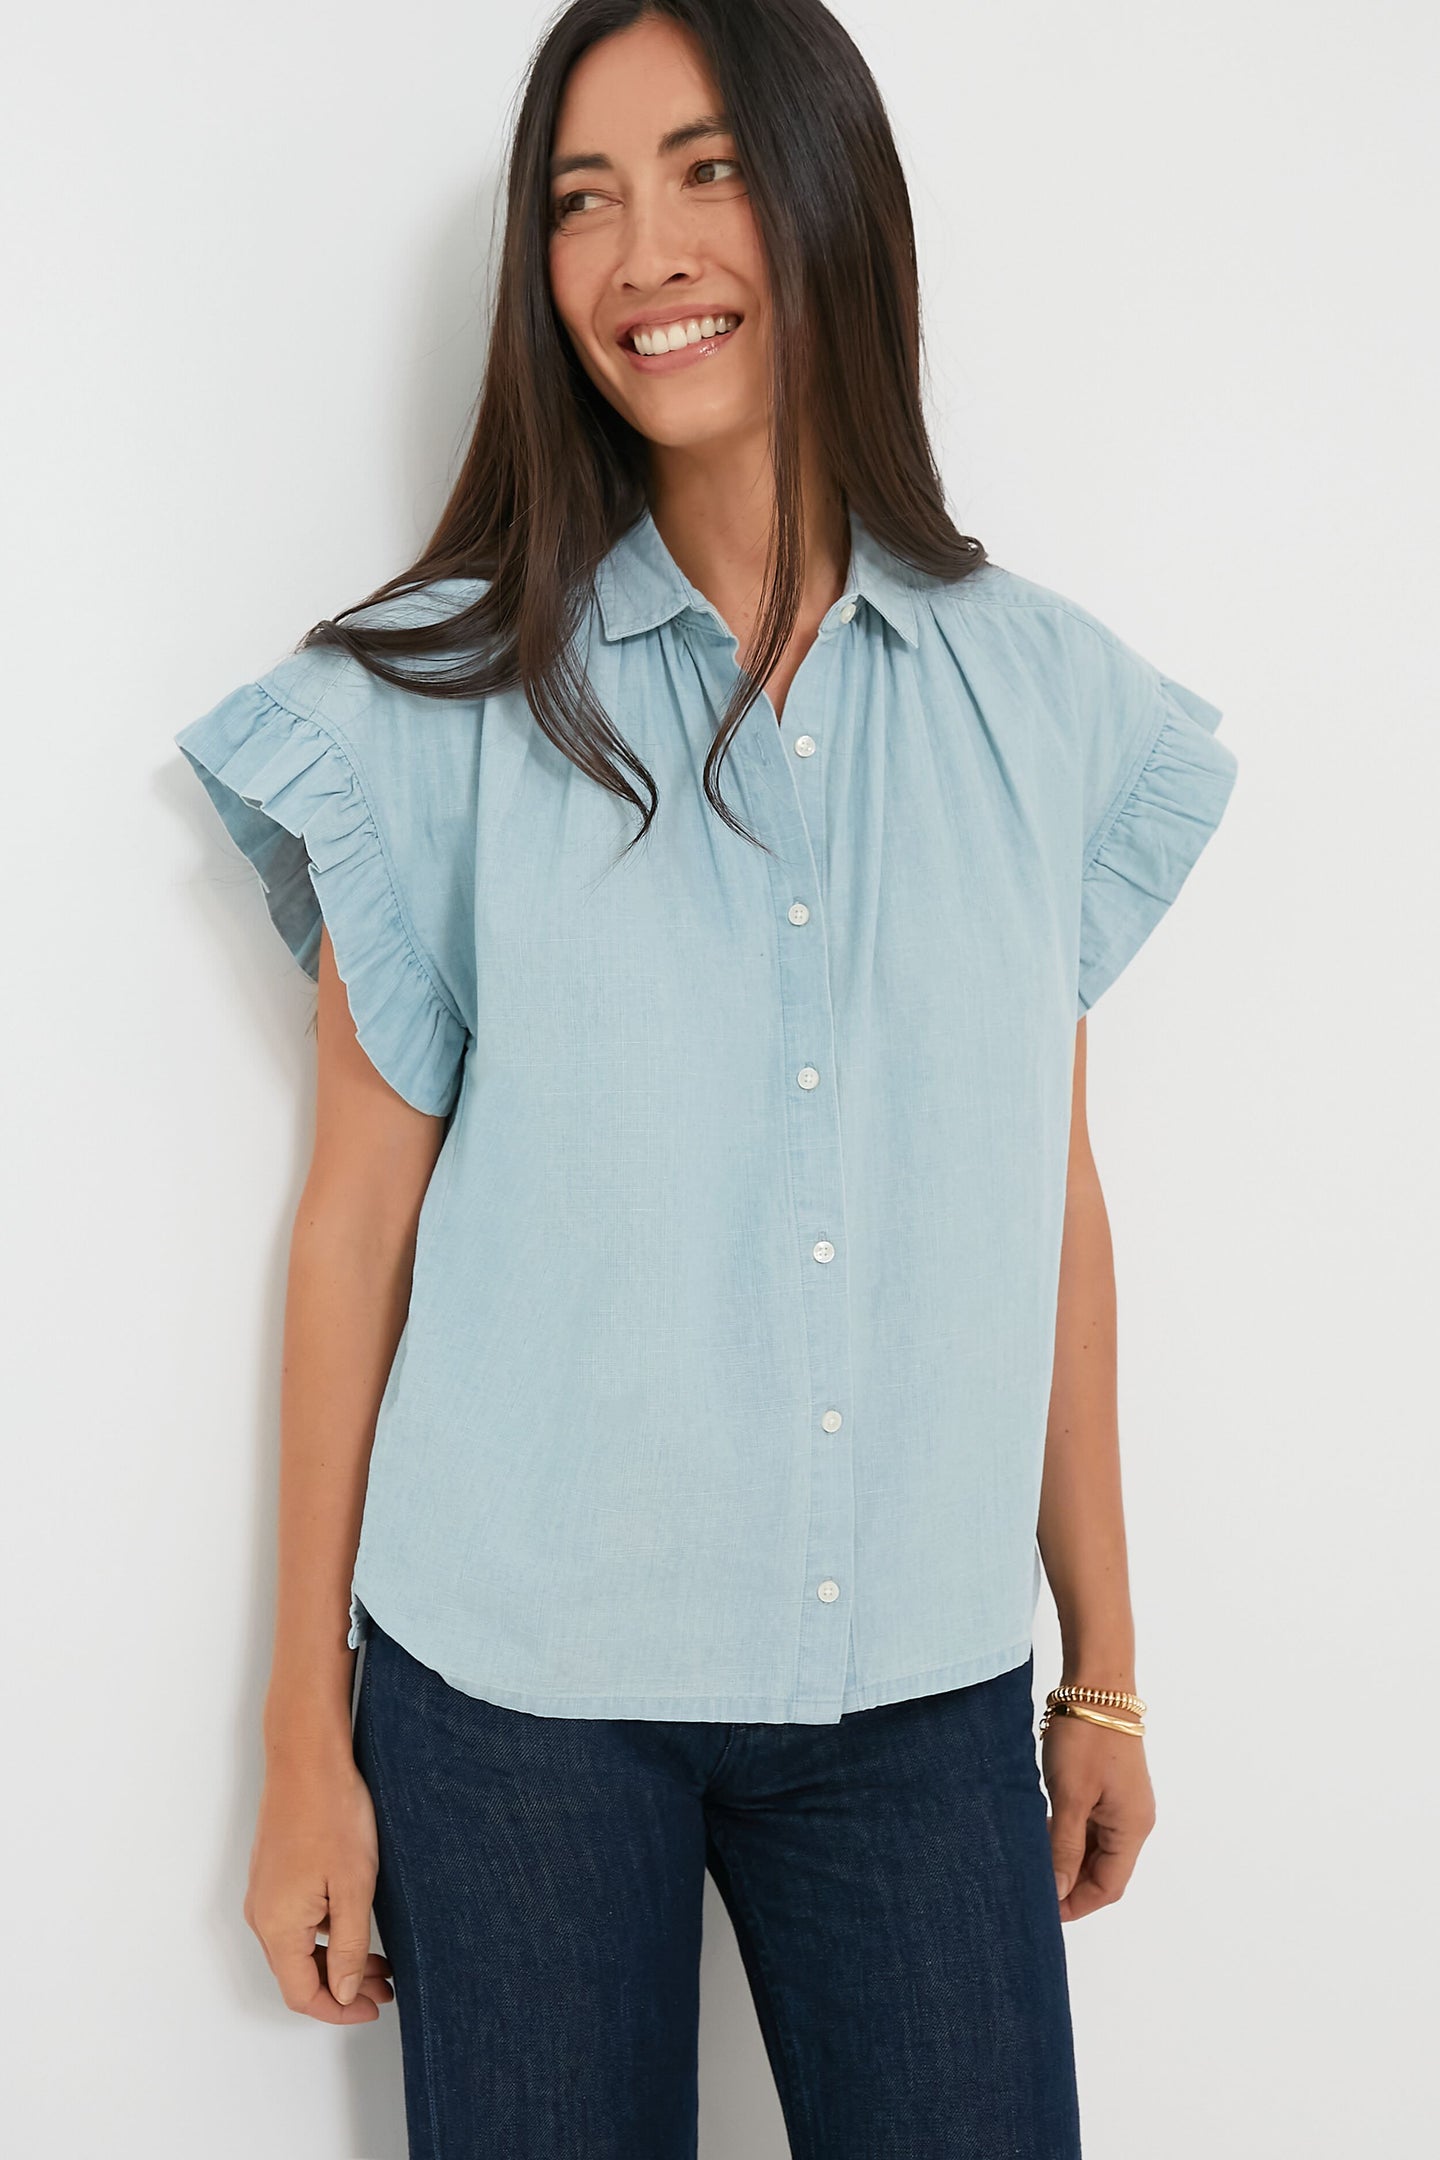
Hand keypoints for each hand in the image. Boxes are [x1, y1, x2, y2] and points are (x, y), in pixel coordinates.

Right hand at [243, 1752, 394, 2020]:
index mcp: (277, 1926)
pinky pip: (296, 1921)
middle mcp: (263, 1915)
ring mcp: (265, 1893)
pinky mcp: (273, 1874)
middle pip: (298, 1974)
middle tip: (386, 1985)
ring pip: (299, 1947)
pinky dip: (325, 1933)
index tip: (374, 2007)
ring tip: (380, 1960)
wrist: (306, 1758)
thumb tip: (340, 1993)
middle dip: (342, 1987)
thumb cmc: (331, 1814)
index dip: (338, 2010)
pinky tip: (355, 1924)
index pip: (302, 1994)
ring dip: (336, 1960)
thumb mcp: (353, 1887)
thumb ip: (346, 1946)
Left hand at [1041, 1718, 1155, 1921]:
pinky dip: (1068, 1832)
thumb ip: (1065, 1848)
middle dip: (1070, 1882)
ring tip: (1032, 1859)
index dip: (1077, 1904)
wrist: (1096, 1685)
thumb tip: (1059, 1891)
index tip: (1042, 1910)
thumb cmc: (1085, 1740)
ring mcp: (1122, 1801)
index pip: (1108, 1887)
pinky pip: (1090, 1823)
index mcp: (1132, 1828)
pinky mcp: (1108, 1785)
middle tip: (1031, 1885)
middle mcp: (1133, 1819)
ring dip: (1066, 1856)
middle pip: (1103, 1869)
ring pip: (1094, 1846)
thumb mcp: (1070, 1797)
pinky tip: (1040, 1830)